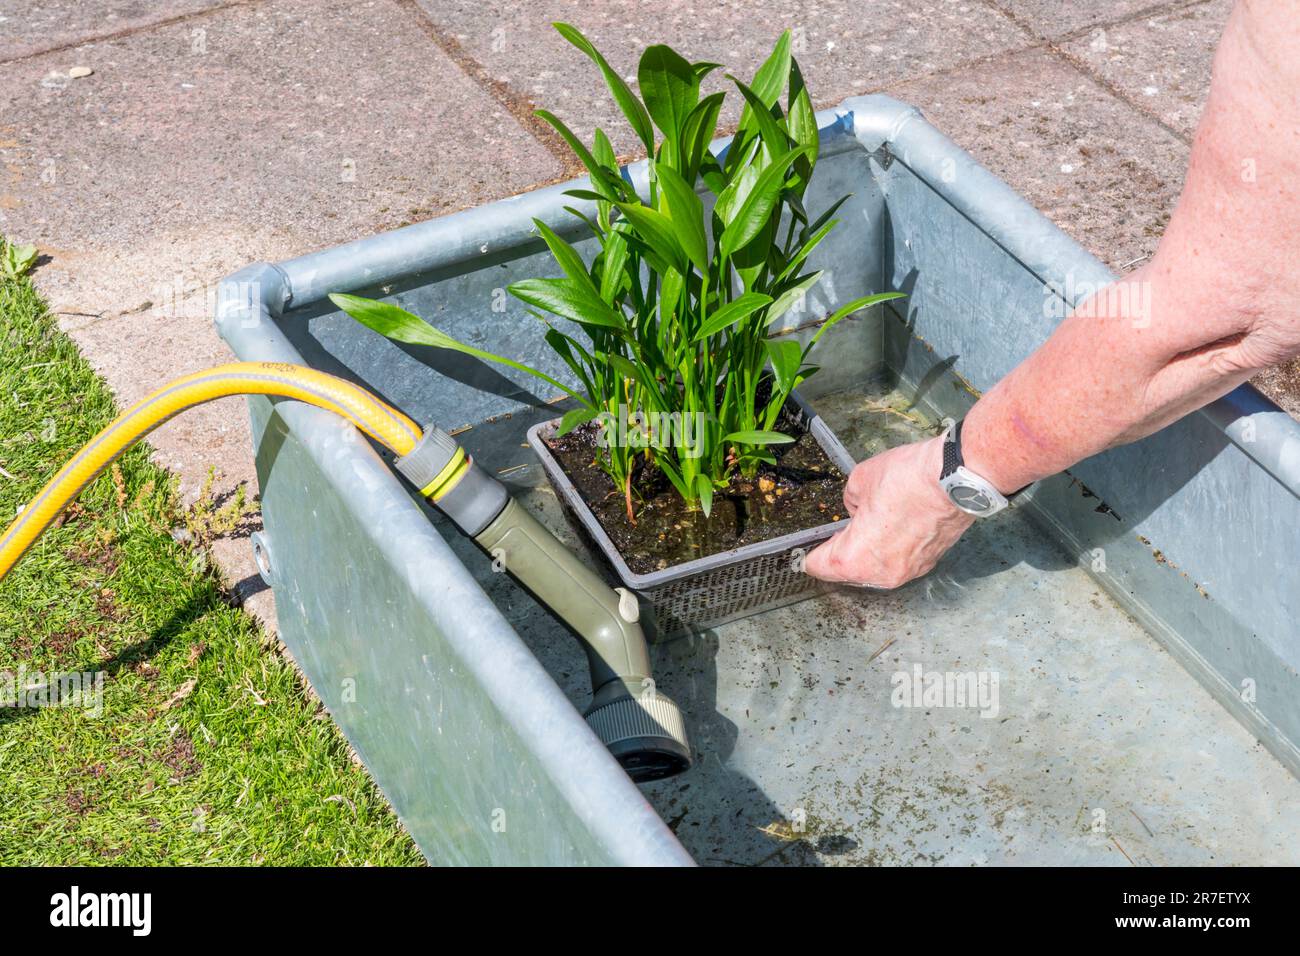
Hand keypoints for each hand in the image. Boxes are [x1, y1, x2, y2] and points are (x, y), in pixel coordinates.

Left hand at [803, 436, 974, 587]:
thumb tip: (856, 509)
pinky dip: (892, 548)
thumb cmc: (909, 480)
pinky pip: (898, 561)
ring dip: (868, 550)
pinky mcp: (927, 564)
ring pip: (874, 568)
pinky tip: (895, 525)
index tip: (808, 544)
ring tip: (872, 523)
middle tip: (841, 527)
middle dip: (841, 550)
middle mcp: (880, 575)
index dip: (809, 552)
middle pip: (846, 571)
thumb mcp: (859, 481)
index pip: (818, 567)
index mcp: (854, 559)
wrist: (958, 480)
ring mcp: (907, 572)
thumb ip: (849, 502)